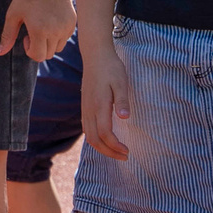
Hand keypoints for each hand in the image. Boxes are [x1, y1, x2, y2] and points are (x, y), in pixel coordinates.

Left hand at [0, 0, 76, 61]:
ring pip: (58, 48)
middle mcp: (56, 31)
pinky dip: (57, 35)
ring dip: (48, 43)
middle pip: (48, 54)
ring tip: (41, 26)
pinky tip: (50, 20)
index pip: (38, 56)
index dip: (30, 50)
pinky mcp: (73, 22)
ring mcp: (66, 27)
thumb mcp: (13, 15)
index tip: (26, 36)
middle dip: (38, 48)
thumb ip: (7, 36)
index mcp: (40, 30)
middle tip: (32, 31)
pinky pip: (65, 38)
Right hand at [81, 42, 132, 159]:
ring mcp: (85, 109)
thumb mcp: (121, 81)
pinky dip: (96, 140)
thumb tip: (125, 117)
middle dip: (109, 152)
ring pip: (89, 136)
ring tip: (117, 151)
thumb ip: (122, 100)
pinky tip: (107, 140)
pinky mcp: (85, 107)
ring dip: (102, 148)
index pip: (105, 133)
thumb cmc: (111, 68)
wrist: (95, 56)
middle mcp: (89, 110)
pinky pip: (87, 129)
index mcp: (99, 105)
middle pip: (94, 140)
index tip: (128, 151)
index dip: (115, 146)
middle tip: (125, 156)